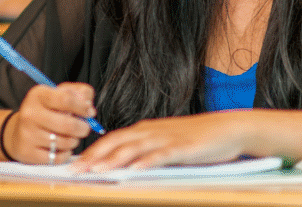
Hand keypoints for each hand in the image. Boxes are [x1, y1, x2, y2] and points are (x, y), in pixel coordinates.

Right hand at [4, 83, 95, 163]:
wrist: (18, 132)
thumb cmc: (44, 112)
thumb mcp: (58, 94)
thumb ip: (79, 93)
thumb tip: (88, 105)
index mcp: (38, 95)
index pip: (66, 99)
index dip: (83, 107)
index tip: (89, 112)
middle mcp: (30, 113)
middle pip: (68, 125)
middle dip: (83, 128)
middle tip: (84, 128)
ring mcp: (27, 134)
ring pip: (64, 142)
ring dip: (74, 141)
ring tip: (70, 137)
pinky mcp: (28, 152)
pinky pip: (57, 157)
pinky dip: (65, 154)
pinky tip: (62, 147)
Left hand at [72, 111, 250, 171]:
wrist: (227, 129)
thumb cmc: (195, 138)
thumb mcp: (164, 143)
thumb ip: (144, 151)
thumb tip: (123, 164)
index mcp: (144, 130)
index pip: (111, 140)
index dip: (91, 152)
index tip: (73, 163)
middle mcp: (150, 132)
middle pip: (115, 143)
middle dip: (93, 157)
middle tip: (75, 169)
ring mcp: (165, 139)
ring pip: (133, 149)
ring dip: (113, 160)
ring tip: (96, 171)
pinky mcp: (182, 148)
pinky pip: (160, 156)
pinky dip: (146, 163)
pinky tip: (135, 171)